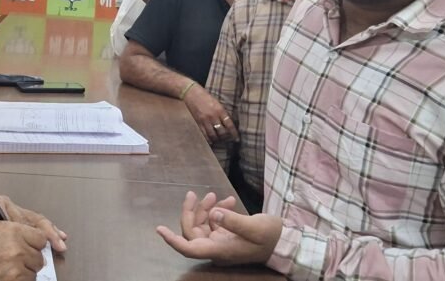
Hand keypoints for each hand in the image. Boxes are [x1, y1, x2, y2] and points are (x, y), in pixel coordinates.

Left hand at [0, 180, 67, 252]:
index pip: (19, 222)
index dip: (33, 234)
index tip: (43, 245)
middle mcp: (5, 203)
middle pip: (31, 218)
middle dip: (47, 232)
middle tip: (60, 244)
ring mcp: (7, 206)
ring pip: (32, 218)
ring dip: (47, 229)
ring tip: (61, 240)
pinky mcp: (6, 210)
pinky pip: (27, 218)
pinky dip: (39, 226)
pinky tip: (50, 232)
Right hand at [0, 221, 47, 280]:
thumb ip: (11, 235)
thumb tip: (27, 243)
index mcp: (12, 231)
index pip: (41, 238)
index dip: (35, 244)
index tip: (31, 248)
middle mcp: (16, 249)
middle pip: (38, 259)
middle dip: (29, 261)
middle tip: (15, 262)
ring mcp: (13, 270)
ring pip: (32, 275)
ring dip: (23, 274)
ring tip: (6, 271)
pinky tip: (3, 278)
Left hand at [156, 191, 280, 265]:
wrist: (285, 242)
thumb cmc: (271, 237)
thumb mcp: (255, 227)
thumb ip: (233, 221)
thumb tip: (214, 214)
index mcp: (220, 250)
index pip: (190, 248)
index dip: (173, 240)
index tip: (159, 229)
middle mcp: (217, 248)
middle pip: (192, 231)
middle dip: (192, 211)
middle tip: (195, 193)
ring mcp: (221, 242)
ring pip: (202, 225)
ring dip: (206, 209)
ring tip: (218, 195)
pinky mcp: (226, 236)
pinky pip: (214, 223)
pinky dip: (217, 210)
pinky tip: (228, 201)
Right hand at [183, 85, 238, 143]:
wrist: (191, 93)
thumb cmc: (206, 96)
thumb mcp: (217, 102)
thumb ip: (223, 112)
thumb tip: (229, 123)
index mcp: (220, 110)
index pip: (229, 125)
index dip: (234, 133)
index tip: (237, 138)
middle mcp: (213, 116)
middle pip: (222, 132)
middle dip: (226, 138)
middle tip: (229, 140)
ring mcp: (205, 120)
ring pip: (213, 135)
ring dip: (218, 139)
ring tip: (221, 140)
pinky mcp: (198, 122)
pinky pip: (204, 134)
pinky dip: (209, 139)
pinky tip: (212, 140)